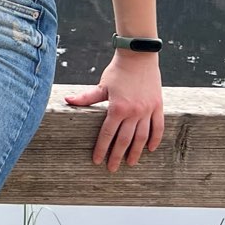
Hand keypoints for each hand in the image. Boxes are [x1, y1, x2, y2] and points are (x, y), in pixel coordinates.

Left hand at [63, 53, 164, 171]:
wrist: (139, 56)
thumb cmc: (118, 71)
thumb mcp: (101, 85)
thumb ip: (86, 97)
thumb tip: (67, 100)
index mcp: (117, 108)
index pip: (107, 134)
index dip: (101, 149)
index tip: (97, 160)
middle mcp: (133, 112)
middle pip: (124, 140)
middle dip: (117, 156)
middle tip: (112, 169)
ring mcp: (147, 110)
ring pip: (142, 137)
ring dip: (136, 152)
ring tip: (130, 163)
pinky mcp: (157, 106)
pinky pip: (158, 127)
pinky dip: (155, 139)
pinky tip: (150, 149)